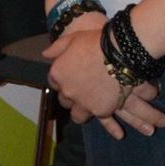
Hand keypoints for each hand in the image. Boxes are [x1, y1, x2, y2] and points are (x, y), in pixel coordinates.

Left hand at [43, 15, 164, 137]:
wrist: (119, 54)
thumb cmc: (95, 42)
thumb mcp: (73, 39)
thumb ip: (58, 48)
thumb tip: (45, 55)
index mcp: (58, 74)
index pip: (54, 83)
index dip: (62, 81)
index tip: (70, 78)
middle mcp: (67, 92)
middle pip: (65, 100)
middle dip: (71, 97)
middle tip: (82, 91)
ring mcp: (83, 103)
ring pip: (78, 115)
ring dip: (83, 111)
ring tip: (92, 108)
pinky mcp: (100, 111)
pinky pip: (100, 119)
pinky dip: (105, 118)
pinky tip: (113, 126)